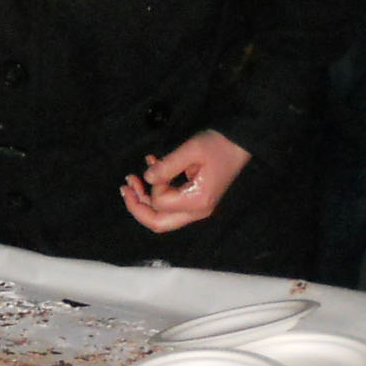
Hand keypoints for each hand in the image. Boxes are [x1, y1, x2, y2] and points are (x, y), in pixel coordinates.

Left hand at [120, 129, 251, 233]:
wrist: (241, 142)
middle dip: (137, 207)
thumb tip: (147, 178)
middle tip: (124, 188)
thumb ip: (167, 166)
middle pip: (159, 223)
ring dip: (144, 199)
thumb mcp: (192, 150)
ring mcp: (197, 208)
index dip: (152, 187)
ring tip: (132, 179)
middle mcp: (197, 211)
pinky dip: (157, 191)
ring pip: (162, 216)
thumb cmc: (219, 145)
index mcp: (197, 201)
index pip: (161, 204)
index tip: (154, 164)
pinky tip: (152, 170)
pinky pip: (170, 204)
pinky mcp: (195, 200)